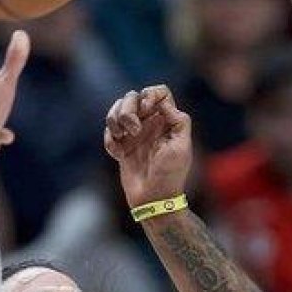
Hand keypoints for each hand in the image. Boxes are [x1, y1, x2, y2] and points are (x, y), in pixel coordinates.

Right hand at [104, 85, 192, 208]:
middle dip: (128, 108)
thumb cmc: (171, 175)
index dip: (150, 94)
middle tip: (133, 129)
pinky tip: (118, 155)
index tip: (148, 109)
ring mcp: (134, 134)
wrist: (153, 200)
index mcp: (167, 121)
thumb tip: (164, 103)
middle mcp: (150, 123)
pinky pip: (109, 132)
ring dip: (115, 120)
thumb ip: (178, 121)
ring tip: (122, 138)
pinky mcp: (121, 146)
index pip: (158, 92)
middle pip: (133, 96)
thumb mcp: (181, 148)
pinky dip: (110, 141)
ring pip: (117, 110)